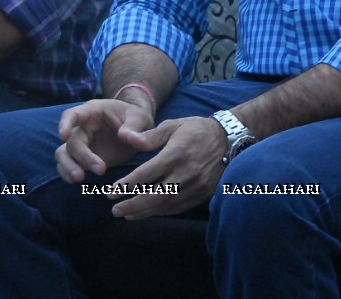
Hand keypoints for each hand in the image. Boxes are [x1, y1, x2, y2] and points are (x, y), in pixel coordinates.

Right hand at [55, 99, 154, 182]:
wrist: (137, 131)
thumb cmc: (136, 119)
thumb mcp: (141, 118)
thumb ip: (135, 126)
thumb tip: (126, 137)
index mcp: (93, 112)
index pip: (74, 114)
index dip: (65, 123)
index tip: (63, 135)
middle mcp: (82, 127)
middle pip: (72, 141)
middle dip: (82, 156)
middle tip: (100, 170)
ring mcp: (82, 144)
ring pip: (63, 154)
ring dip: (68, 167)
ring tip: (79, 179)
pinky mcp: (83, 159)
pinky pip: (67, 165)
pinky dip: (67, 173)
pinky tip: (75, 182)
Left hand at [103, 115, 227, 220]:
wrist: (229, 139)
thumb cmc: (196, 130)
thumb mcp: (173, 125)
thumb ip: (150, 136)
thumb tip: (127, 138)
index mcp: (175, 154)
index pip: (146, 175)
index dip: (126, 186)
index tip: (110, 192)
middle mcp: (185, 173)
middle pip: (154, 196)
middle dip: (132, 205)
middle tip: (114, 210)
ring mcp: (195, 186)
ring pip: (165, 205)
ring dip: (144, 212)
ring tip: (126, 215)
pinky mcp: (203, 194)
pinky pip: (178, 207)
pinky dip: (161, 212)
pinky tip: (148, 212)